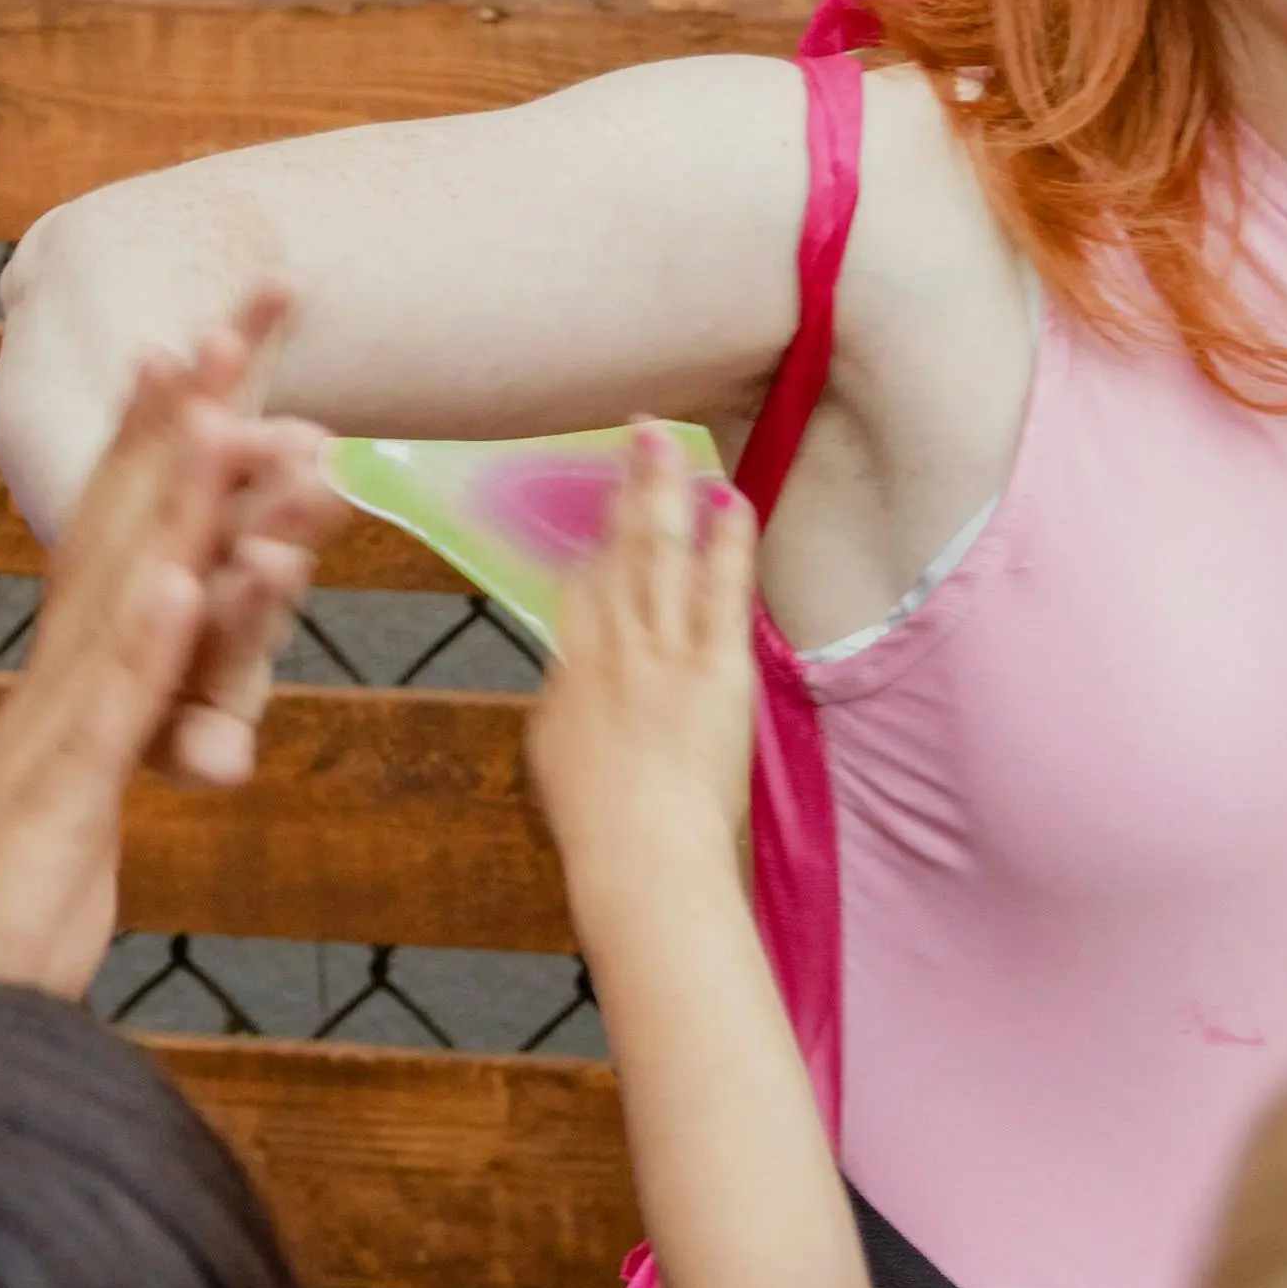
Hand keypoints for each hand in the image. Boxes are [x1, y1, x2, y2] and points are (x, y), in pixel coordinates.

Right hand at [0, 295, 335, 997]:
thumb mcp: (67, 836)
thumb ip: (104, 760)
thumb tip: (147, 705)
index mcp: (71, 698)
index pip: (132, 543)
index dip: (176, 441)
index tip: (224, 343)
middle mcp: (53, 698)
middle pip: (125, 530)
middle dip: (188, 414)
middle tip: (245, 304)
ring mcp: (45, 750)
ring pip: (118, 600)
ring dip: (166, 496)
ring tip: (220, 397)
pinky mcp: (43, 820)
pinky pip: (98, 724)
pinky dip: (138, 647)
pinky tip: (178, 578)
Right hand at [518, 430, 758, 892]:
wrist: (639, 855)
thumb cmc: (599, 825)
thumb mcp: (556, 756)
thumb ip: (566, 706)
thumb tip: (572, 684)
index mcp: (571, 671)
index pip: (579, 587)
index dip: (592, 539)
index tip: (603, 505)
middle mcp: (610, 647)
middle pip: (613, 551)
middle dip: (622, 487)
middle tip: (634, 432)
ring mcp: (661, 652)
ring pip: (656, 553)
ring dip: (662, 490)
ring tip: (667, 440)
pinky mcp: (712, 668)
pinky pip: (719, 591)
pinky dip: (725, 542)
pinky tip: (730, 500)